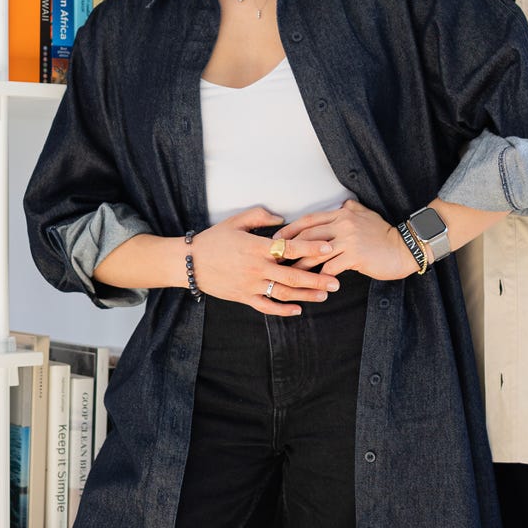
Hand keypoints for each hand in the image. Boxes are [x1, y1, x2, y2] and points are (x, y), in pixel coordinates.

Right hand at [189, 206, 339, 316]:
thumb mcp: (235, 221)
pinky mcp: (243, 297)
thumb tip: (283, 219)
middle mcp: (256, 268)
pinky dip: (283, 310)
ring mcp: (250, 285)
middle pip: (293, 275)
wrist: (189, 263)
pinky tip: (298, 310)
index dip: (312, 247)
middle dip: (317, 278)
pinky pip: (266, 306)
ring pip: (284, 293)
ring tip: (325, 294)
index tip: (330, 247)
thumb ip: (260, 216)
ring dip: (306, 295)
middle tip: (337, 280)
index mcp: (256, 247)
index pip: (290, 248)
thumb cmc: (214, 239)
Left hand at [279, 199, 417, 280]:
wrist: (404, 248)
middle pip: (307, 235)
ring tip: (290, 273)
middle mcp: (343, 223)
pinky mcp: (355, 256)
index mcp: (342, 213)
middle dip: (288, 248)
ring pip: (315, 253)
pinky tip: (315, 284)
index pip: (309, 220)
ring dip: (300, 264)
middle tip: (276, 258)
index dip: (290, 230)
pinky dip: (320, 277)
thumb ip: (350, 208)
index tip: (277, 239)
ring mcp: (349, 240)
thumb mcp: (366, 214)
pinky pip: (330, 268)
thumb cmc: (383, 235)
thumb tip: (341, 203)